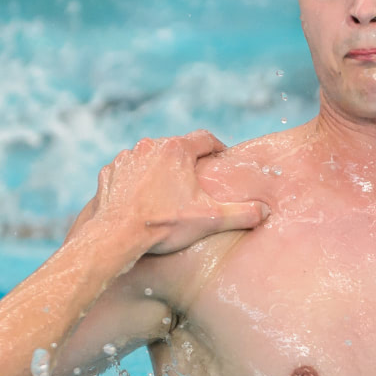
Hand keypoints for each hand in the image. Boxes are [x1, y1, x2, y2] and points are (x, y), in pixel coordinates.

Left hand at [79, 130, 268, 267]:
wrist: (117, 236)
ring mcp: (127, 158)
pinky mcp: (109, 172)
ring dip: (159, 169)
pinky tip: (140, 197)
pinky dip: (136, 180)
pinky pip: (128, 171)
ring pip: (151, 157)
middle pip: (177, 147)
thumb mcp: (210, 220)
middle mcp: (151, 146)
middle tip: (195, 181)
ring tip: (166, 191)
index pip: (205, 139)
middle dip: (187, 161)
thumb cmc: (164, 225)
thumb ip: (242, 213)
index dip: (217, 148)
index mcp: (177, 150)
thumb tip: (266, 212)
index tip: (221, 158)